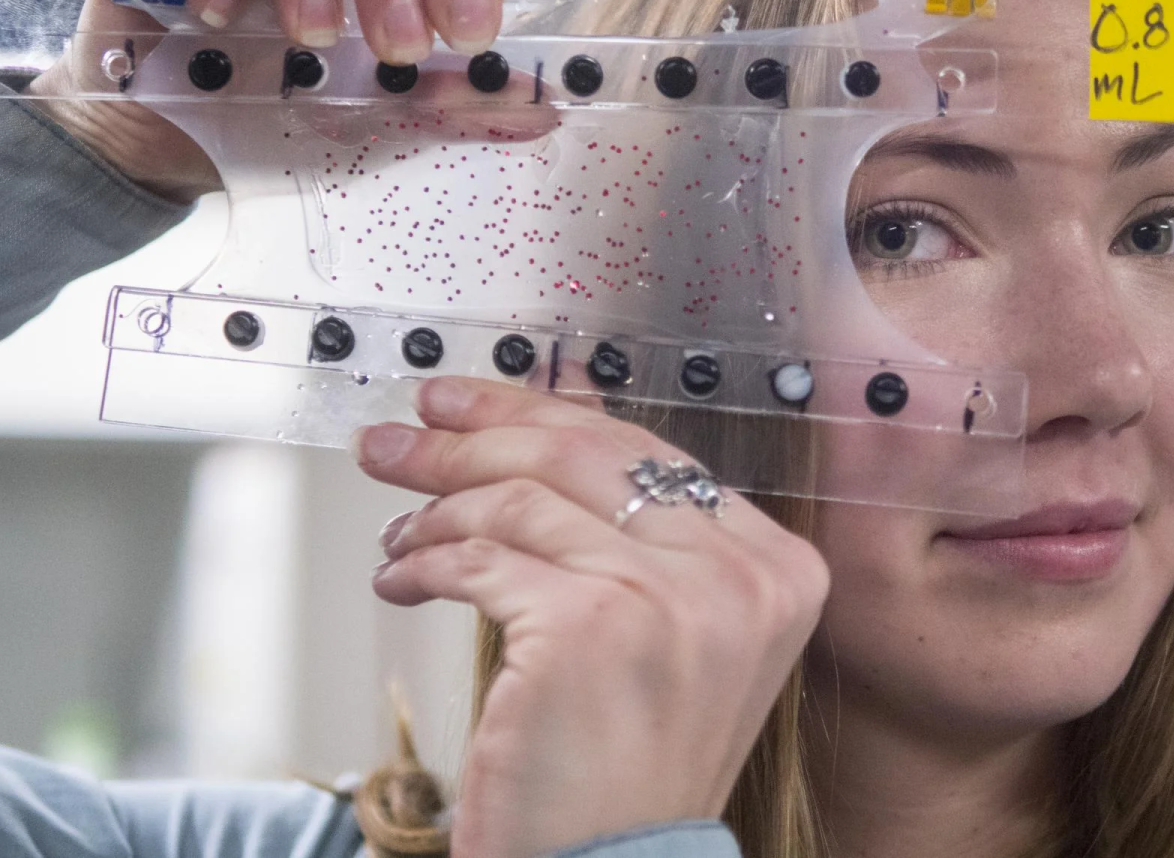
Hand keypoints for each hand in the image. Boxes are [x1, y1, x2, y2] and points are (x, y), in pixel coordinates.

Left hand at [356, 377, 830, 857]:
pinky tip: (403, 578)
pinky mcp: (592, 627)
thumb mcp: (664, 630)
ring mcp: (672, 597)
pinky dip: (425, 563)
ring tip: (400, 533)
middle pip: (583, 453)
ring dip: (438, 509)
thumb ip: (627, 525)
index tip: (471, 407)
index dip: (545, 411)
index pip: (648, 451)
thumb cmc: (629, 766)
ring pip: (523, 499)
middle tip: (405, 437)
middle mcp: (739, 575)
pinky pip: (482, 559)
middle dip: (474, 435)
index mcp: (774, 567)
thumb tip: (552, 406)